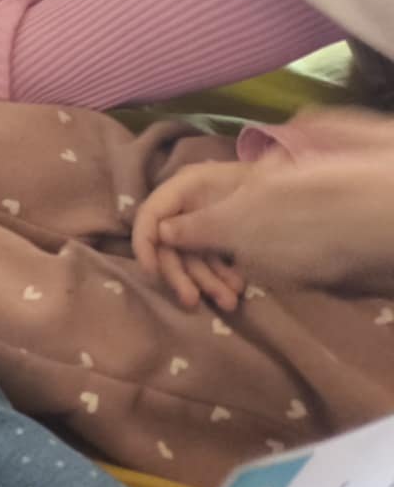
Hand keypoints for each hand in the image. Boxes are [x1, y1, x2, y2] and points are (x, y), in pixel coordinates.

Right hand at [137, 156, 393, 299]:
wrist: (341, 216)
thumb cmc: (284, 213)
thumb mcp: (234, 219)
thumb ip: (193, 227)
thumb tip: (159, 234)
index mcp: (195, 185)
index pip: (152, 210)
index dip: (145, 241)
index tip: (151, 272)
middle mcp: (202, 201)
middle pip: (170, 237)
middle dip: (180, 270)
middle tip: (192, 300)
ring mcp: (220, 221)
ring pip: (194, 253)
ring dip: (204, 280)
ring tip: (228, 300)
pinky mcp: (237, 240)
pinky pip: (216, 261)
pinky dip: (221, 279)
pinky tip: (237, 291)